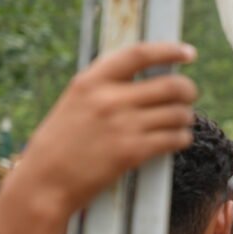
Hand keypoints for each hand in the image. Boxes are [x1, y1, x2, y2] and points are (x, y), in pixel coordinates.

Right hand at [7, 42, 197, 218]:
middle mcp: (109, 99)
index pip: (138, 54)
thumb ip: (107, 88)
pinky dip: (182, 138)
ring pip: (180, 114)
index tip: (188, 52)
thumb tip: (152, 77)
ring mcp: (123, 126)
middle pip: (172, 85)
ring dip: (185, 118)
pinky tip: (175, 140)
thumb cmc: (62, 143)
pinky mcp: (133, 152)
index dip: (169, 50)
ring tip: (178, 123)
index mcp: (90, 82)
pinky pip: (176, 138)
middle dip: (188, 90)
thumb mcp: (75, 103)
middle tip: (187, 97)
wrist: (44, 182)